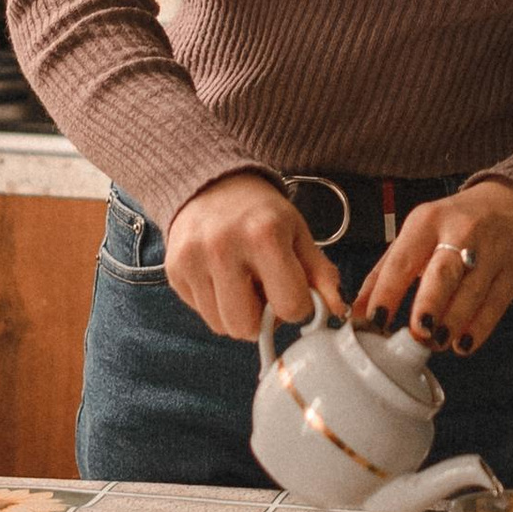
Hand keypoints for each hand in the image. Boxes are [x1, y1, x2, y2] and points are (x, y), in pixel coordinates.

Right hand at [161, 172, 345, 340]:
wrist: (211, 184)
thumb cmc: (261, 212)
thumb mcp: (297, 233)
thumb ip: (320, 273)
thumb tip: (338, 310)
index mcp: (263, 235)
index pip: (289, 306)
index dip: (296, 306)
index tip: (292, 290)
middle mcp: (223, 248)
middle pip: (246, 327)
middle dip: (262, 320)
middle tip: (265, 294)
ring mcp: (193, 260)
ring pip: (222, 326)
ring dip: (238, 314)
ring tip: (243, 284)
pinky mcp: (174, 271)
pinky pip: (201, 314)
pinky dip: (217, 305)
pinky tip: (222, 278)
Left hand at [353, 176, 512, 350]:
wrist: (512, 206)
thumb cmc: (456, 224)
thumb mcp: (418, 234)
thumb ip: (385, 272)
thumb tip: (358, 311)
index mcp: (428, 221)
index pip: (403, 259)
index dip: (388, 292)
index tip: (375, 319)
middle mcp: (461, 232)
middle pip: (444, 272)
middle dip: (428, 304)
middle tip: (416, 332)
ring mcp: (492, 252)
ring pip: (471, 292)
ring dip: (452, 323)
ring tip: (435, 341)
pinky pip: (495, 305)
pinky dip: (478, 328)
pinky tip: (463, 342)